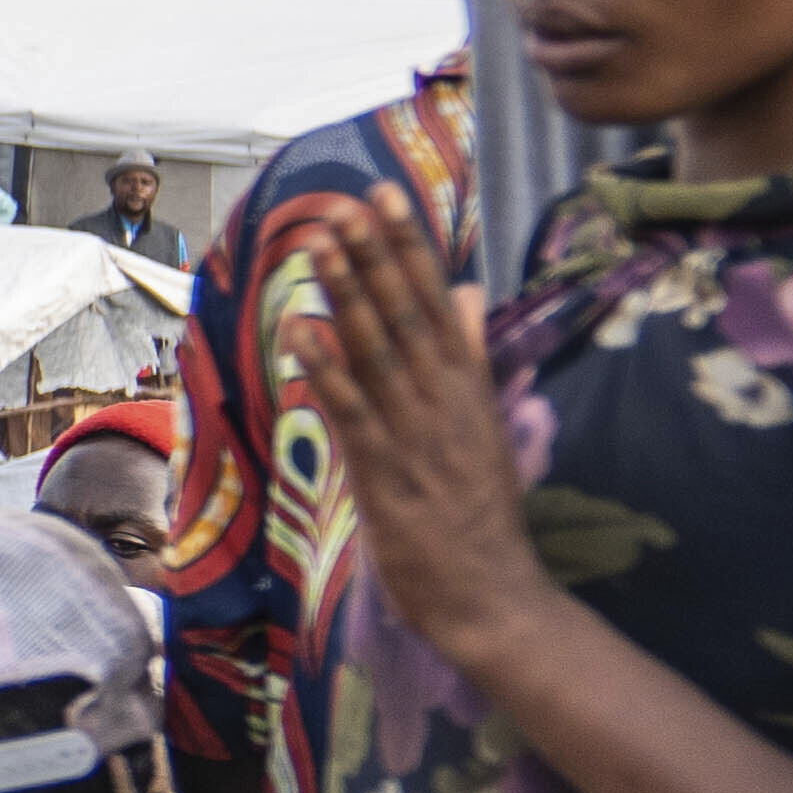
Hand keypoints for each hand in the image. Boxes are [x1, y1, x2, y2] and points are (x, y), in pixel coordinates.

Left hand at [273, 194, 537, 648]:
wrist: (492, 596)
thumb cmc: (479, 514)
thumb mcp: (484, 425)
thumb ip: (469, 357)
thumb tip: (465, 292)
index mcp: (468, 388)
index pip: (436, 301)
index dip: (408, 247)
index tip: (386, 196)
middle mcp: (445, 402)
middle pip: (406, 316)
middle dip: (377, 256)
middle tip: (349, 200)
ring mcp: (416, 437)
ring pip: (378, 354)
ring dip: (347, 298)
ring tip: (319, 245)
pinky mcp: (387, 475)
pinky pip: (352, 413)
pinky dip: (327, 370)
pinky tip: (300, 332)